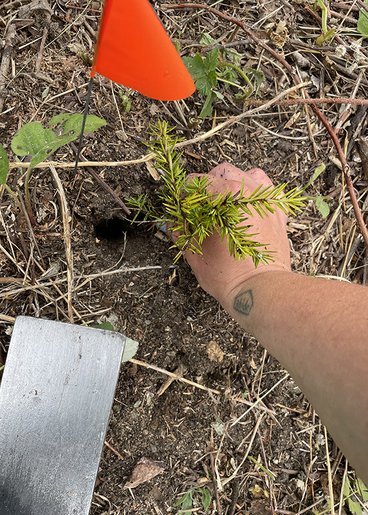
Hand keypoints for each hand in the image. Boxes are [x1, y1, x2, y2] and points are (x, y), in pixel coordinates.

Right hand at [185, 163, 290, 308]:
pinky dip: (257, 193)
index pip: (196, 182)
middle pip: (220, 172)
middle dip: (207, 185)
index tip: (180, 204)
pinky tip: (248, 207)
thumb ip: (180, 230)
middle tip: (200, 207)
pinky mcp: (279, 213)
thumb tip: (172, 220)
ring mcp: (266, 200)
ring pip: (247, 175)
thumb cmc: (226, 274)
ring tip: (225, 203)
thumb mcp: (193, 252)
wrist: (261, 290)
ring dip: (233, 183)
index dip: (183, 193)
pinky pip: (269, 190)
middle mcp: (247, 190)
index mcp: (224, 196)